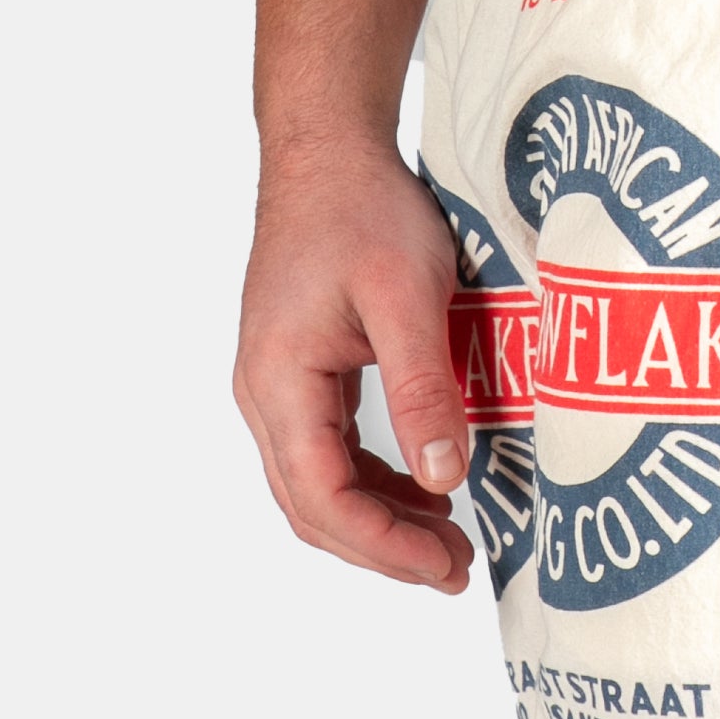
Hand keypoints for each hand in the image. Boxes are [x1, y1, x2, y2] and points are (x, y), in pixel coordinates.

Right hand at [233, 135, 476, 593]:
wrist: (329, 149)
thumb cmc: (362, 208)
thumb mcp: (407, 295)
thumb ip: (423, 389)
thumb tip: (444, 479)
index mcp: (279, 381)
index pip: (321, 497)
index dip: (383, 544)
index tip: (444, 563)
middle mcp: (265, 393)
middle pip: (311, 504)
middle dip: (382, 547)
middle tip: (455, 569)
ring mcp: (277, 383)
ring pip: (316, 483)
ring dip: (378, 518)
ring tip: (446, 539)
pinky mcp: (300, 370)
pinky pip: (327, 449)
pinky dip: (372, 479)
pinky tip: (423, 482)